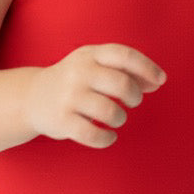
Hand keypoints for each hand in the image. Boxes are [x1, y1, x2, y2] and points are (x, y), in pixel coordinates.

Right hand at [25, 43, 166, 147]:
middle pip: (121, 84)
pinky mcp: (62, 120)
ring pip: (110, 112)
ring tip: (117, 118)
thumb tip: (157, 81)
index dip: (147, 67)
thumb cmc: (77, 80)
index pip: (124, 55)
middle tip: (132, 101)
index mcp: (90, 54)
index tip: (161, 80)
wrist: (33, 96)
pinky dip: (107, 138)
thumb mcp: (97, 66)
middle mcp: (78, 72)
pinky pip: (94, 135)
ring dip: (121, 119)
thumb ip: (126, 71)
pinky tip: (108, 136)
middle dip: (134, 96)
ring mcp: (69, 96)